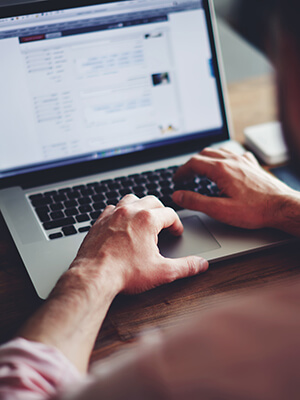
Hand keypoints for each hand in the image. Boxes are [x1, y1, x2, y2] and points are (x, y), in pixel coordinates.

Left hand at [20, 195, 207, 371]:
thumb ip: (185, 266)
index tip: (176, 233)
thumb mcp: (162, 272)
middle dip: (161, 211)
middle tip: (164, 224)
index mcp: (148, 220)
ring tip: (144, 219)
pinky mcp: (99, 221)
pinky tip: (122, 223)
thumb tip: (200, 264)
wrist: (94, 276)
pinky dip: (120, 212)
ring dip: (140, 206)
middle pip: (152, 201)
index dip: (177, 224)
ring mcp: (113, 214)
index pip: (170, 214)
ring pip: (131, 199)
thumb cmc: (125, 273)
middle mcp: (130, 211)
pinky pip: (112, 208)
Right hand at [172, 148, 299, 232]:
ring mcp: (243, 161)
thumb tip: (178, 195)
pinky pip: (234, 154)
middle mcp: (232, 161)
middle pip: (204, 154)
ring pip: (219, 151)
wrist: (282, 207)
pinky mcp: (252, 165)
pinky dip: (223, 158)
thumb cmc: (255, 210)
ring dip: (206, 159)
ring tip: (200, 169)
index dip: (181, 171)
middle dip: (191, 164)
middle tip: (186, 176)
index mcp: (221, 170)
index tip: (177, 179)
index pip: (193, 163)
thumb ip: (196, 201)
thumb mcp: (219, 210)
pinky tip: (225, 165)